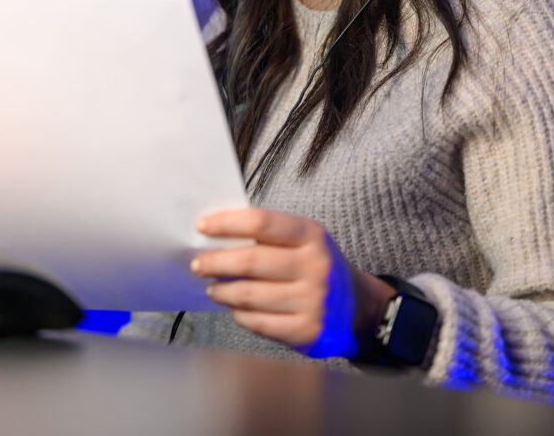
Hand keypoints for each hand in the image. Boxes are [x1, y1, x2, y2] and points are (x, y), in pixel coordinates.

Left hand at [191, 208, 392, 358]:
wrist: (355, 307)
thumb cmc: (314, 265)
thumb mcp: (303, 239)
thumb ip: (267, 235)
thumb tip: (216, 237)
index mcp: (312, 235)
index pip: (261, 222)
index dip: (226, 223)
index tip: (201, 227)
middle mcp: (315, 266)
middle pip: (250, 260)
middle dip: (216, 262)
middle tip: (198, 264)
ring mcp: (312, 301)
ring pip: (249, 295)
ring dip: (222, 291)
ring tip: (212, 288)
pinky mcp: (307, 331)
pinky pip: (259, 323)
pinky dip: (240, 314)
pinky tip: (234, 308)